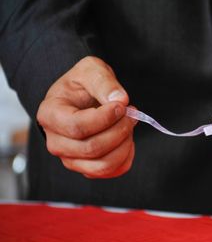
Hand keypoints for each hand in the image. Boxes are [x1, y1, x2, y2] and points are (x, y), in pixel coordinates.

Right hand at [36, 56, 136, 177]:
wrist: (79, 98)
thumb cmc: (81, 84)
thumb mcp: (90, 70)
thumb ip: (104, 82)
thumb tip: (120, 100)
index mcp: (50, 115)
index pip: (78, 127)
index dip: (105, 118)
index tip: (122, 105)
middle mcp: (55, 142)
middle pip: (92, 148)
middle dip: (120, 130)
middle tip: (131, 113)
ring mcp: (70, 158)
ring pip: (103, 165)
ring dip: (125, 144)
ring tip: (129, 125)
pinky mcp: (86, 167)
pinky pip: (111, 171)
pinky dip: (126, 157)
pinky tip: (127, 139)